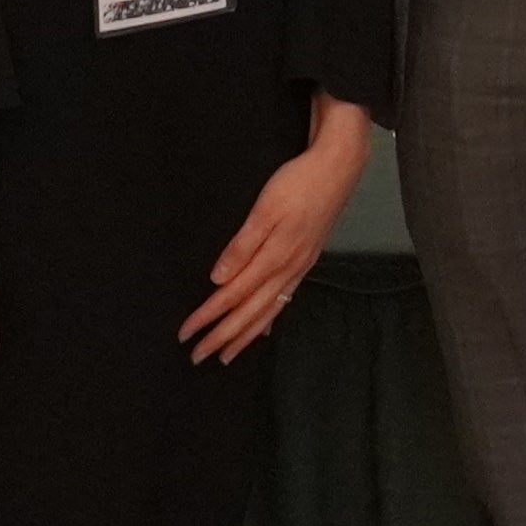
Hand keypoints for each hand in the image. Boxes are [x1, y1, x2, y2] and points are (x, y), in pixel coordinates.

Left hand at [187, 99, 369, 362]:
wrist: (339, 168)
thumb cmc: (299, 183)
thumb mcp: (265, 209)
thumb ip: (242, 246)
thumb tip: (218, 280)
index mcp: (273, 257)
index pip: (232, 296)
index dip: (208, 316)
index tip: (186, 333)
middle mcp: (287, 269)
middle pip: (249, 311)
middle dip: (223, 336)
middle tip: (199, 357)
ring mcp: (299, 267)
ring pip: (268, 310)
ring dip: (245, 334)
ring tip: (227, 354)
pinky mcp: (306, 260)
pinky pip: (284, 300)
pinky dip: (270, 318)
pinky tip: (265, 327)